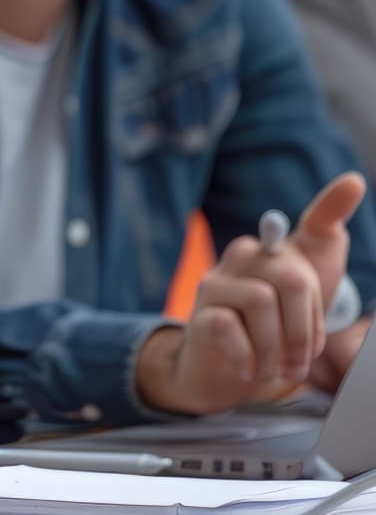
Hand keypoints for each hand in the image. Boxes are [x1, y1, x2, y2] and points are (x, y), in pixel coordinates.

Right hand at [136, 173, 364, 414]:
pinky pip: (230, 327)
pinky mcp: (199, 314)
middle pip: (293, 277)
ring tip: (277, 368)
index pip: (313, 222)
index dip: (333, 204)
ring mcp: (214, 284)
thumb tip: (352, 180)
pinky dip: (248, 357)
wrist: (231, 373)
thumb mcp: (310, 295)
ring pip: (260, 300)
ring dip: (276, 348)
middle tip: (301, 360)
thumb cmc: (275, 329)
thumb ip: (327, 248)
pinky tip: (249, 366)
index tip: (355, 184)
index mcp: (274, 250)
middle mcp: (241, 257)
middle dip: (305, 329)